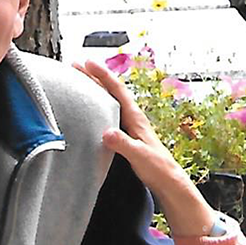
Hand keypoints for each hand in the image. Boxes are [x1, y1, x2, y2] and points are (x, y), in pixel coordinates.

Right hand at [74, 60, 215, 236]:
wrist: (169, 181)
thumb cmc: (158, 168)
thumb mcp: (139, 156)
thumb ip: (123, 144)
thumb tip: (106, 132)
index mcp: (136, 118)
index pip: (117, 90)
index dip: (102, 75)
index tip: (87, 63)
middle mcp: (133, 118)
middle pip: (112, 91)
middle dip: (95, 77)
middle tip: (76, 66)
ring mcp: (131, 126)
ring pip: (111, 101)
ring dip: (97, 89)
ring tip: (81, 82)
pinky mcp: (128, 135)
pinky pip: (111, 113)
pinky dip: (100, 105)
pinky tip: (92, 110)